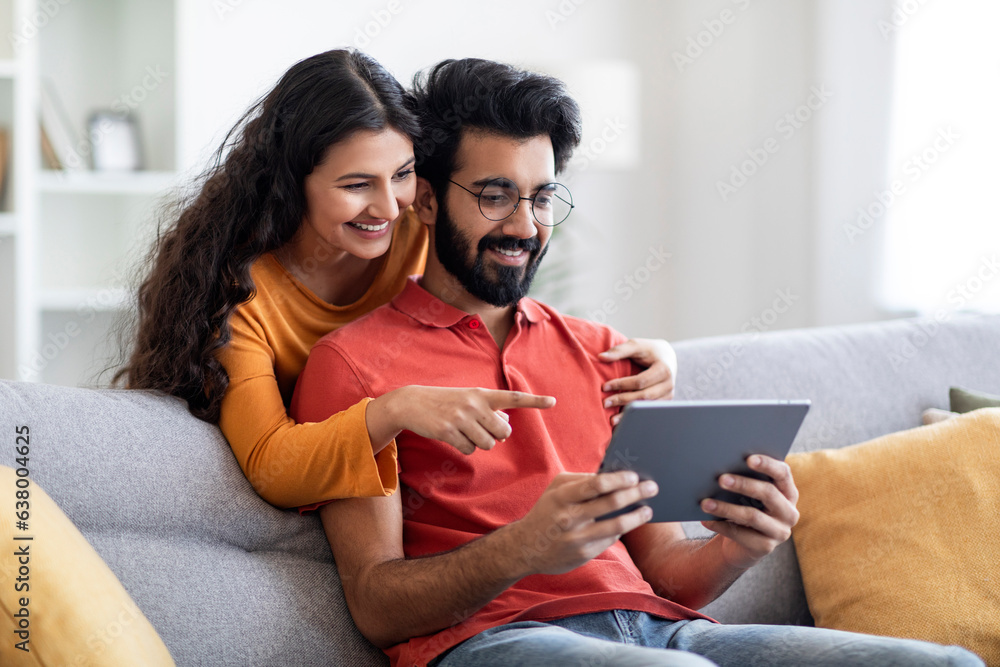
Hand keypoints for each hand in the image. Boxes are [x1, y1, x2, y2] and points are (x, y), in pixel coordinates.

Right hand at [372, 386, 555, 454]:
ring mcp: (461, 418)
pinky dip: (463, 448)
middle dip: (496, 436)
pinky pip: (469, 450)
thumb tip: (506, 426)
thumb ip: (490, 409)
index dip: (534, 401)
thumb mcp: (469, 399)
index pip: (513, 398)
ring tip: (464, 431)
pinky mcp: (449, 432)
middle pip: (503, 432)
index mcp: (482, 394)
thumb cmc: (446, 401)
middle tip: (481, 430)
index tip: (553, 401)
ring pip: (487, 444)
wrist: (413, 402)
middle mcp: (474, 404)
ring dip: (478, 443)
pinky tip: (453, 437)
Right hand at [509, 471, 657, 575]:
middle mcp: (569, 518)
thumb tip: (612, 475)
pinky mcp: (584, 554)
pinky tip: (629, 523)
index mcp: (562, 497)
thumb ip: (581, 480)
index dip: (618, 479)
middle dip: (635, 493)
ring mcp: (577, 538)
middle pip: (611, 503)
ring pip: (616, 525)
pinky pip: (610, 540)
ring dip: (637, 517)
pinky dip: (621, 530)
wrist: (525, 548)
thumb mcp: (556, 490)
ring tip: (648, 510)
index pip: (595, 484)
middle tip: (652, 488)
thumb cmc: (547, 511)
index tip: (634, 476)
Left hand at [599, 338, 677, 424]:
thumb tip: (600, 357)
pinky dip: (635, 415)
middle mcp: (669, 384)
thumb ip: (619, 350)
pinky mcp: (665, 402)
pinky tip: (623, 421)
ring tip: (612, 420)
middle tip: (605, 403)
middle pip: (644, 396)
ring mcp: (668, 395)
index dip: (621, 384)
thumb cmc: (648, 350)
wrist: (666, 356)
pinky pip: (648, 410)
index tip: (604, 387)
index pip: (640, 381)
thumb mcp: (635, 345)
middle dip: (623, 400)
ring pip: (646, 407)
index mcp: (664, 369)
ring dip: (629, 414)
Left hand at [699, 455, 799, 569]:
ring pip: (752, 516)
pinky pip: (742, 535)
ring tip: (705, 503)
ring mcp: (780, 532)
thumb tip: (720, 467)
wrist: (740, 544)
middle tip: (720, 479)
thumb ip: (744, 479)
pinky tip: (706, 520)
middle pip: (768, 493)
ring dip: (726, 508)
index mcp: (788, 492)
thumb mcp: (747, 494)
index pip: (783, 473)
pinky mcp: (766, 547)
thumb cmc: (743, 508)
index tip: (748, 459)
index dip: (767, 464)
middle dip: (743, 484)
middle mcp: (789, 512)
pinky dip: (721, 526)